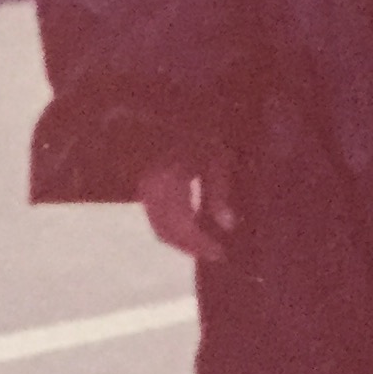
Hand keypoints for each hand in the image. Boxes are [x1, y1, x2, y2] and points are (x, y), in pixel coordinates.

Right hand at [139, 144, 237, 262]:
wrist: (167, 119)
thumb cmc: (197, 133)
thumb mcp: (216, 157)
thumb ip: (218, 193)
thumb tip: (227, 227)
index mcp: (168, 181)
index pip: (181, 225)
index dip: (200, 244)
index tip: (221, 254)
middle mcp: (151, 190)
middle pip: (166, 232)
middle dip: (190, 248)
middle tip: (215, 254)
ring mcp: (145, 190)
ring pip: (160, 228)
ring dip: (182, 242)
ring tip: (207, 245)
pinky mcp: (146, 189)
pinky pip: (158, 218)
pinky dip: (175, 230)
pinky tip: (194, 229)